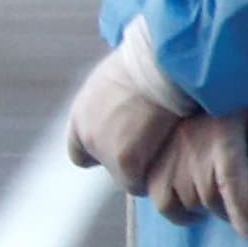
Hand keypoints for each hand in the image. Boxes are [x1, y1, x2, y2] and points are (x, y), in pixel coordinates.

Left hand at [67, 24, 193, 184]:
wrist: (160, 64)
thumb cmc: (148, 62)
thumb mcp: (116, 79)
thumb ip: (111, 101)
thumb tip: (123, 106)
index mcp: (81, 114)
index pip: (79, 151)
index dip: (100, 154)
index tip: (121, 149)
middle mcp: (86, 134)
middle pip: (104, 164)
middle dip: (124, 159)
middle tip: (150, 147)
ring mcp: (102, 149)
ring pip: (122, 176)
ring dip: (141, 168)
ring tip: (164, 153)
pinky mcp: (124, 161)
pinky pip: (137, 184)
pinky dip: (151, 178)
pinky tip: (168, 163)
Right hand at [144, 105, 247, 236]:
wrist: (180, 89)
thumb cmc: (227, 109)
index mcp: (223, 138)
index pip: (231, 181)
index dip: (240, 210)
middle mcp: (194, 153)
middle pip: (213, 199)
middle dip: (232, 212)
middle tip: (242, 211)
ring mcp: (169, 163)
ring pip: (193, 204)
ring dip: (210, 210)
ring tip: (219, 202)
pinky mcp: (153, 170)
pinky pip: (166, 206)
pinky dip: (181, 216)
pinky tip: (195, 211)